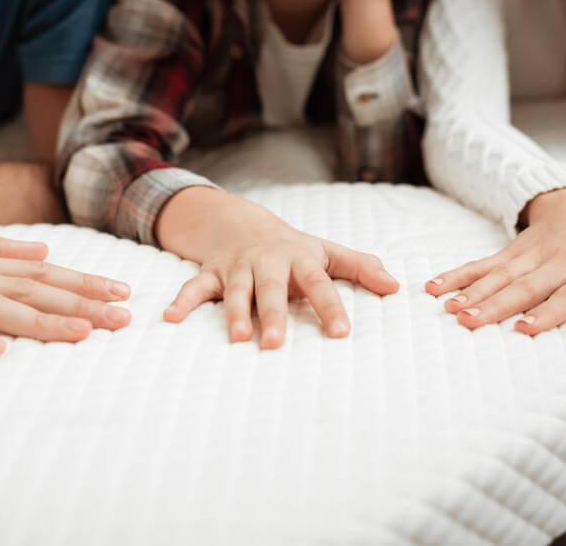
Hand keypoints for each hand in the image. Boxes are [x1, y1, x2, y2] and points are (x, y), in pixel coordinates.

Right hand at [159, 190, 398, 348]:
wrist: (240, 222)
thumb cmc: (292, 247)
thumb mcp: (326, 252)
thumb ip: (360, 268)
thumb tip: (396, 286)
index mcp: (299, 260)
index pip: (319, 284)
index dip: (330, 307)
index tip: (340, 334)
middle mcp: (267, 263)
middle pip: (270, 290)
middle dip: (272, 316)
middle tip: (275, 345)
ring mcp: (236, 268)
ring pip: (235, 292)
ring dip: (233, 315)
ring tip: (236, 339)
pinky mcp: (211, 273)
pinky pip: (194, 288)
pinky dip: (182, 302)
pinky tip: (170, 319)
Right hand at [425, 186, 565, 334]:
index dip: (547, 312)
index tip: (524, 329)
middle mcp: (559, 262)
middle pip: (526, 287)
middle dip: (495, 305)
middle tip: (469, 322)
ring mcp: (530, 255)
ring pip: (499, 276)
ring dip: (471, 292)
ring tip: (450, 309)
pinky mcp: (509, 252)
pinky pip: (481, 264)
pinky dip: (456, 275)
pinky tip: (433, 287)